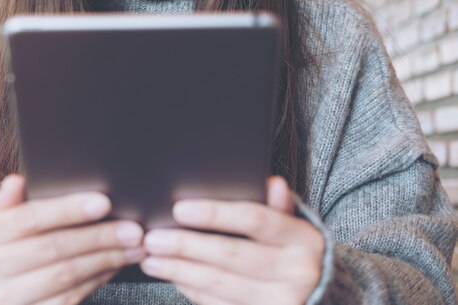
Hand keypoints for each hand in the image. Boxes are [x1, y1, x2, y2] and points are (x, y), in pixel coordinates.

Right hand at [0, 174, 144, 304]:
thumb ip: (10, 204)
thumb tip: (18, 181)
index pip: (31, 218)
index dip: (69, 210)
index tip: (104, 203)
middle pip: (55, 248)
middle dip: (100, 237)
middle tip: (133, 229)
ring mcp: (6, 299)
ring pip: (67, 276)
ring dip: (106, 260)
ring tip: (133, 247)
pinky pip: (69, 298)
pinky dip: (97, 280)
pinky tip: (114, 265)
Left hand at [139, 176, 324, 304]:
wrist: (323, 299)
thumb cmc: (298, 254)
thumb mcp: (295, 228)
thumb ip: (278, 207)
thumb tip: (272, 182)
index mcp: (303, 239)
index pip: (254, 219)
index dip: (215, 214)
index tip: (179, 209)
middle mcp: (297, 271)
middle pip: (231, 253)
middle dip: (186, 245)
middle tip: (152, 238)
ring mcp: (281, 301)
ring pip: (220, 283)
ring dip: (180, 270)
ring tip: (151, 259)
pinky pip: (219, 304)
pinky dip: (193, 290)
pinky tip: (174, 277)